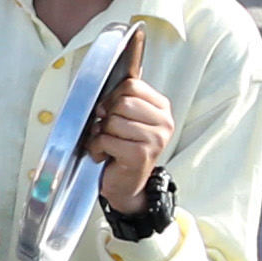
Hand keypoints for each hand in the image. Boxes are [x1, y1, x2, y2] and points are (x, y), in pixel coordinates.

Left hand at [80, 41, 176, 190]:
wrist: (127, 185)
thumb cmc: (124, 148)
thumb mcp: (127, 119)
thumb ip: (122, 98)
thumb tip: (102, 75)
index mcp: (161, 107)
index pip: (131, 85)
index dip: (112, 97)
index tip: (110, 111)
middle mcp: (164, 122)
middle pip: (122, 102)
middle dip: (107, 117)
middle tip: (110, 132)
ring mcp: (155, 139)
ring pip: (113, 121)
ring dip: (101, 135)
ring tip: (109, 145)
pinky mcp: (141, 154)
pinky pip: (106, 139)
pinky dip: (97, 148)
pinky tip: (105, 156)